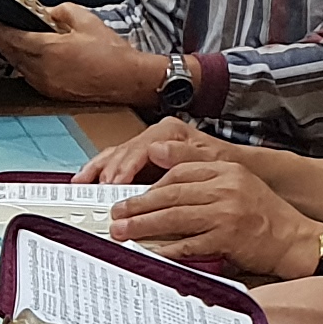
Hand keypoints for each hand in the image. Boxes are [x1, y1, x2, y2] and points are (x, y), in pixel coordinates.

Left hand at [0, 3, 171, 107]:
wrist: (127, 79)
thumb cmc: (111, 53)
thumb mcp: (86, 20)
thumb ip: (61, 12)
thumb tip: (46, 12)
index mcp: (50, 49)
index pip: (14, 38)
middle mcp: (44, 69)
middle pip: (12, 53)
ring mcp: (47, 84)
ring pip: (19, 66)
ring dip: (9, 54)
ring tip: (1, 43)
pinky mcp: (53, 92)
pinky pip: (30, 77)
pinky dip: (22, 66)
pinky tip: (22, 59)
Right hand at [78, 119, 231, 186]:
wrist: (240, 170)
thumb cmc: (227, 166)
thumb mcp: (214, 160)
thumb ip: (186, 155)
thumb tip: (156, 150)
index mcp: (170, 132)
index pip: (139, 148)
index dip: (125, 167)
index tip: (115, 184)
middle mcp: (155, 137)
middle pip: (123, 151)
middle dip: (107, 172)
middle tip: (97, 191)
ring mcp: (146, 148)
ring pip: (114, 155)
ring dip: (96, 170)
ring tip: (81, 184)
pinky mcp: (142, 161)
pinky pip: (115, 163)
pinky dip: (100, 171)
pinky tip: (86, 179)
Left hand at [114, 161, 322, 278]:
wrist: (297, 240)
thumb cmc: (266, 215)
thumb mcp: (239, 183)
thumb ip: (204, 174)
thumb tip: (159, 158)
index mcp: (227, 170)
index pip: (179, 172)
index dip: (151, 184)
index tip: (131, 194)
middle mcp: (226, 187)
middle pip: (170, 194)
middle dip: (138, 204)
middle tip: (116, 214)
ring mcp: (227, 213)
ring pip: (174, 217)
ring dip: (143, 226)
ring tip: (122, 232)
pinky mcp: (228, 238)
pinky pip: (189, 244)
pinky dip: (167, 248)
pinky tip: (150, 252)